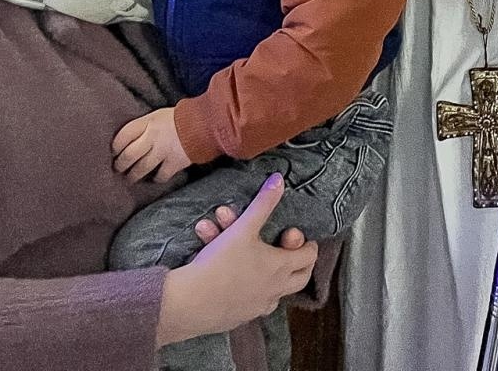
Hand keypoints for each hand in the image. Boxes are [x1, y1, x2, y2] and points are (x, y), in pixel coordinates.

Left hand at [112, 107, 193, 183]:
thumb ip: (144, 126)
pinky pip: (160, 175)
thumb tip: (129, 140)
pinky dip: (156, 178)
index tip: (114, 152)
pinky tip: (155, 178)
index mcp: (148, 122)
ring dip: (133, 176)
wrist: (207, 122)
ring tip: (131, 178)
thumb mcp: (159, 115)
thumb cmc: (181, 117)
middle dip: (121, 165)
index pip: (123, 136)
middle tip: (118, 169)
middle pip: (128, 155)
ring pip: (141, 169)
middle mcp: (153, 137)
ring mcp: (163, 151)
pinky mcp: (174, 162)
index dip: (115, 147)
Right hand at [155, 174, 318, 346]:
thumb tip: (279, 179)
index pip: (309, 257)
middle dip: (297, 262)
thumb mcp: (243, 228)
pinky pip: (253, 306)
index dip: (307, 244)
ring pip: (276, 294)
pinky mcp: (239, 318)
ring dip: (272, 278)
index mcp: (281, 268)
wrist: (189, 302)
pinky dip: (251, 293)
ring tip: (259, 263)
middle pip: (300, 279)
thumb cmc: (220, 263)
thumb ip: (263, 204)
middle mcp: (274, 291)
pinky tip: (238, 282)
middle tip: (287, 249)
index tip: (295, 234)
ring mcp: (257, 308)